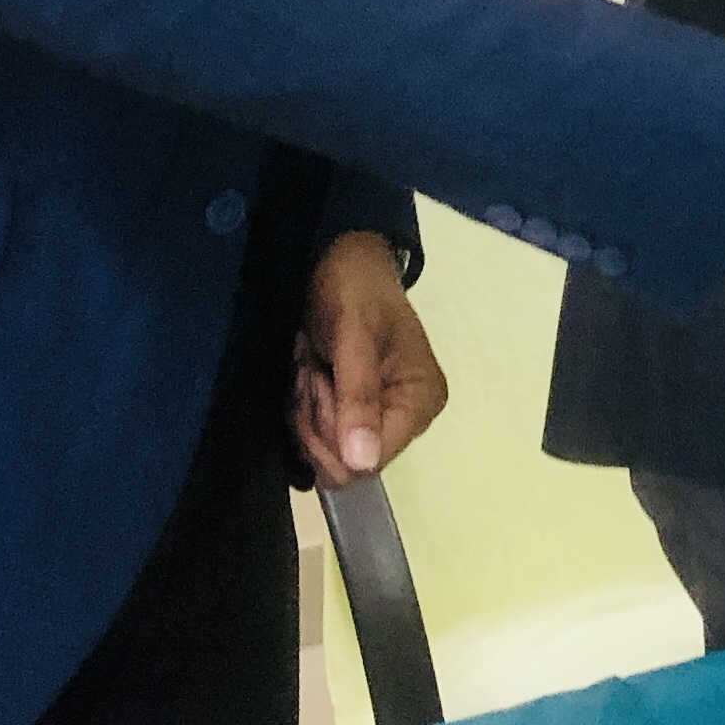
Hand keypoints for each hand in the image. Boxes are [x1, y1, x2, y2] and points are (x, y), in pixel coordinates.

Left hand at [293, 230, 448, 486]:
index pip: (368, 461)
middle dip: (315, 414)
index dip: (331, 428)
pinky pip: (316, 440)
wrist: (342, 261)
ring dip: (305, 407)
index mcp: (421, 400)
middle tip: (316, 366)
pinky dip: (303, 408)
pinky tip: (311, 375)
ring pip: (323, 452)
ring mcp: (379, 420)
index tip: (324, 378)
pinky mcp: (356, 417)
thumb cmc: (353, 289)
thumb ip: (358, 397)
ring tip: (314, 363)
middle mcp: (407, 419)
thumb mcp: (353, 335)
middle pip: (342, 461)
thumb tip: (363, 463)